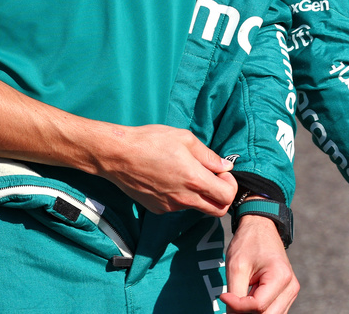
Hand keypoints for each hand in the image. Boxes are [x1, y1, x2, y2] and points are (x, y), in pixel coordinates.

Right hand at [92, 123, 237, 214]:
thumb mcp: (185, 138)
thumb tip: (226, 166)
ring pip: (197, 207)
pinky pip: (178, 206)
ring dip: (200, 195)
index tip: (222, 172)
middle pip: (217, 210)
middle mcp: (185, 198)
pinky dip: (181, 196)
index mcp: (195, 179)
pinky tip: (169, 178)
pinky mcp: (158, 208)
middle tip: (213, 178)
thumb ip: (208, 156)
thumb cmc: (151, 141)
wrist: (118, 156)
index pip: (227, 197)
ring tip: (187, 173)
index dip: (230, 185)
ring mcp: (170, 206)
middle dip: (221, 196)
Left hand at [219, 215, 298, 312]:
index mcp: (281, 277)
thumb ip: (235, 294)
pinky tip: (249, 296)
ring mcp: (291, 291)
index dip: (237, 306)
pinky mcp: (286, 293)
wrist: (260, 227)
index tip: (224, 295)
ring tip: (241, 294)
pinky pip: (273, 310)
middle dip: (246, 312)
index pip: (258, 306)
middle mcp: (291, 287)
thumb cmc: (248, 243)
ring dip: (253, 311)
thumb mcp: (236, 267)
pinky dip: (259, 310)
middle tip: (231, 300)